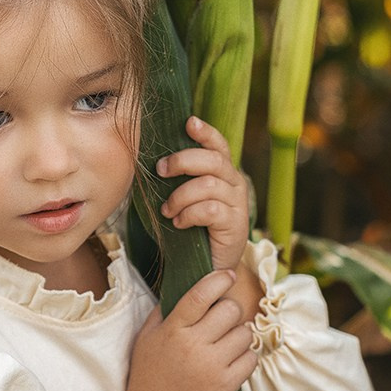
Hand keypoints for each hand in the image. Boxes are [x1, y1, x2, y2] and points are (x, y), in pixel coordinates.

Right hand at [122, 269, 258, 390]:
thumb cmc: (149, 378)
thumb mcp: (145, 340)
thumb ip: (162, 314)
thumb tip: (183, 288)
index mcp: (173, 330)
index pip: (201, 295)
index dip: (219, 280)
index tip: (228, 275)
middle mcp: (194, 345)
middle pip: (230, 310)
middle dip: (230, 312)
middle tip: (223, 322)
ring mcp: (213, 366)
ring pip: (245, 333)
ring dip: (239, 335)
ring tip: (226, 345)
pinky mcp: (227, 385)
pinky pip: (251, 359)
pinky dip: (246, 358)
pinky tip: (232, 361)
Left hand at [157, 116, 250, 271]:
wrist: (210, 268)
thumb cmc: (193, 230)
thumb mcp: (185, 199)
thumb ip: (178, 179)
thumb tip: (154, 161)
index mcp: (223, 173)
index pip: (219, 145)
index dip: (205, 132)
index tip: (188, 122)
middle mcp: (234, 184)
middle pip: (213, 160)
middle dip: (182, 161)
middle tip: (161, 171)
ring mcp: (237, 204)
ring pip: (208, 185)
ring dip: (180, 196)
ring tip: (167, 211)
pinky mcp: (235, 225)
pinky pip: (210, 210)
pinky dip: (189, 215)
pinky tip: (179, 223)